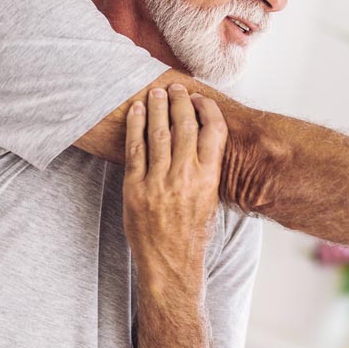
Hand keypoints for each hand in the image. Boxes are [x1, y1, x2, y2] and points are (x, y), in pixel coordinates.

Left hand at [123, 84, 226, 283]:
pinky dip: (135, 126)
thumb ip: (206, 168)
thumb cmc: (192, 230)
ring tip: (155, 92)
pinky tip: (136, 111)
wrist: (171, 259)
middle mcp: (186, 176)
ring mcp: (159, 181)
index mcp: (209, 178)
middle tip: (175, 87)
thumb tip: (201, 138)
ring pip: (159, 133)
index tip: (198, 99)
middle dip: (179, 101)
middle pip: (184, 126)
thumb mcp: (210, 198)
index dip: (206, 109)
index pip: (213, 131)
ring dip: (157, 107)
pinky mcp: (136, 187)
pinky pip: (135, 149)